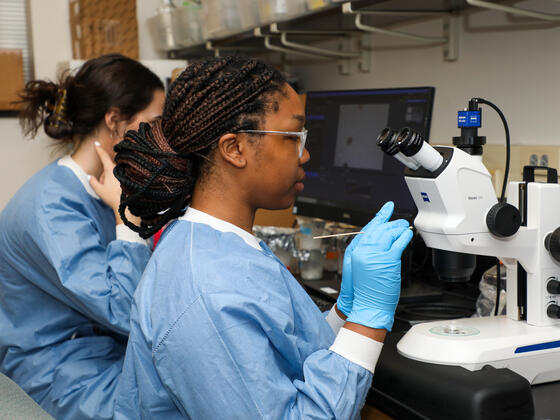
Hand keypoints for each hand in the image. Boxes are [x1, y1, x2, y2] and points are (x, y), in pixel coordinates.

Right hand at [89, 143, 122, 220]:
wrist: (125, 205)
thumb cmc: (112, 197)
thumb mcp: (99, 190)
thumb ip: (93, 182)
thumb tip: (90, 176)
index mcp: (111, 170)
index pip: (104, 157)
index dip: (99, 149)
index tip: (96, 143)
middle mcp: (118, 170)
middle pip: (107, 169)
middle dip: (103, 176)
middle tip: (103, 186)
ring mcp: (124, 174)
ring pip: (112, 173)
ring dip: (109, 180)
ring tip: (110, 190)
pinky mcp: (128, 178)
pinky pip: (118, 178)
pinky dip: (115, 182)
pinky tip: (117, 191)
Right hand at [337, 202, 394, 316]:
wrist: (367, 305)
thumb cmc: (364, 290)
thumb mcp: (359, 266)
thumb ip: (367, 251)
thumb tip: (379, 239)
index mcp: (356, 250)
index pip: (369, 227)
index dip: (379, 216)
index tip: (386, 209)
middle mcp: (364, 250)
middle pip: (380, 228)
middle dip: (392, 222)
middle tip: (400, 221)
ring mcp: (376, 254)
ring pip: (390, 233)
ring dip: (399, 228)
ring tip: (404, 228)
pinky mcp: (388, 260)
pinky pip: (399, 242)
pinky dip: (404, 236)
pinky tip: (407, 235)